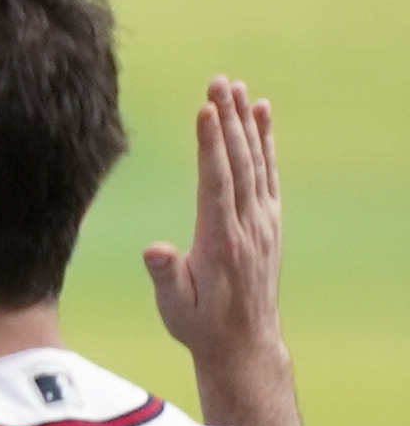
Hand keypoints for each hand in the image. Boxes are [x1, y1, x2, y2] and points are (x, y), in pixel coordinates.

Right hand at [143, 77, 284, 385]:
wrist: (244, 342)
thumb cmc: (200, 325)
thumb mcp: (175, 308)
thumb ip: (167, 277)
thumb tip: (155, 249)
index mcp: (221, 242)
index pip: (217, 183)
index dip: (211, 145)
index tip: (205, 109)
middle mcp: (248, 226)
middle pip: (240, 163)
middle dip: (228, 120)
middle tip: (219, 83)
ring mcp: (263, 221)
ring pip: (256, 162)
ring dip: (245, 123)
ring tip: (236, 88)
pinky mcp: (268, 221)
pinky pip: (269, 173)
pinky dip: (266, 142)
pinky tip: (261, 116)